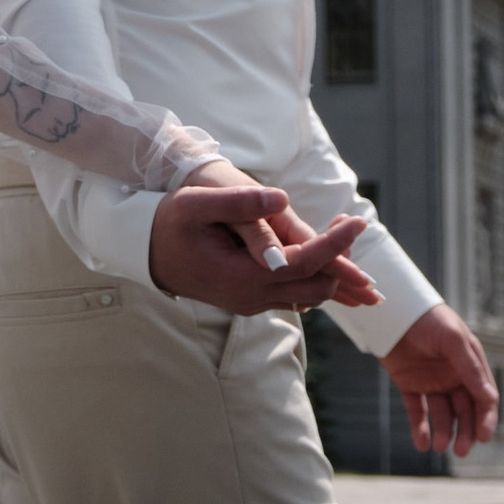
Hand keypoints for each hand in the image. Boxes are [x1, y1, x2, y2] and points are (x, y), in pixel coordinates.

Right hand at [149, 183, 380, 317]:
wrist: (144, 252)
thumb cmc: (168, 224)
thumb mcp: (196, 205)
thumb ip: (240, 204)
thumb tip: (282, 199)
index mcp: (242, 277)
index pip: (305, 265)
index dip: (336, 244)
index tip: (358, 221)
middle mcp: (251, 298)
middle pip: (317, 288)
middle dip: (340, 259)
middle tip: (349, 222)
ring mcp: (251, 303)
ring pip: (309, 296)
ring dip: (330, 269)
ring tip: (338, 231)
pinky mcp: (250, 300)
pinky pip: (294, 293)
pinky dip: (313, 274)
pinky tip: (315, 247)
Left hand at [378, 307, 497, 458]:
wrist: (393, 310)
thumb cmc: (429, 320)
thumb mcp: (453, 340)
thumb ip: (470, 369)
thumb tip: (489, 399)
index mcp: (470, 366)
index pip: (483, 398)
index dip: (485, 418)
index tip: (483, 437)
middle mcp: (453, 376)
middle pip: (464, 411)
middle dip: (464, 431)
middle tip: (461, 450)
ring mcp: (431, 382)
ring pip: (442, 414)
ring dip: (443, 431)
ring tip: (439, 446)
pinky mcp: (410, 385)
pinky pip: (417, 411)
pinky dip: (419, 428)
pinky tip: (421, 443)